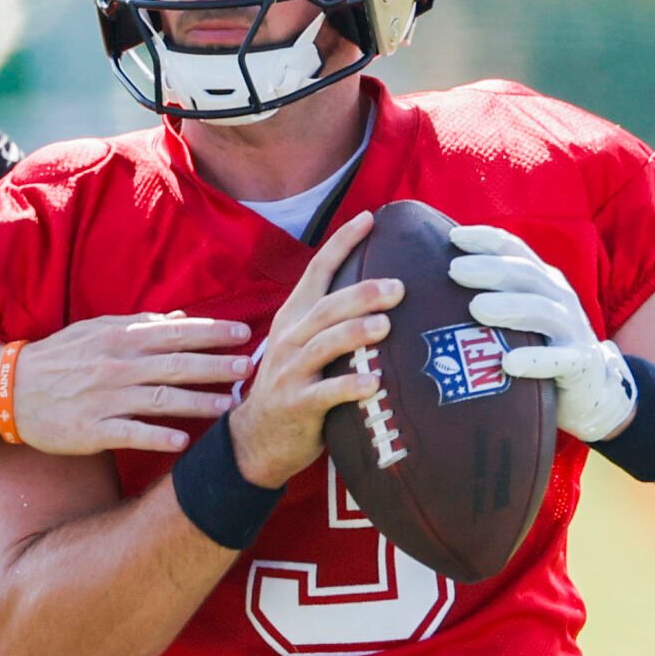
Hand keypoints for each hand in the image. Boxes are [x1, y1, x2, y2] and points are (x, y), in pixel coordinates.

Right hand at [11, 313, 253, 455]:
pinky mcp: (91, 429)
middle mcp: (116, 365)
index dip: (212, 333)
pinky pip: (130, 433)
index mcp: (120, 338)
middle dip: (215, 365)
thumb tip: (181, 318)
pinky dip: (156, 436)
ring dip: (196, 401)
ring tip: (228, 405)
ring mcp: (104, 398)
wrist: (10, 389)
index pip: (175, 332)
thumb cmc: (60, 358)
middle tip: (248, 368)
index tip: (244, 334)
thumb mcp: (97, 331)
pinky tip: (182, 441)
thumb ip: (140, 325)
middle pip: (175, 364)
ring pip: (159, 399)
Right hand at [230, 212, 404, 488]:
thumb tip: (380, 292)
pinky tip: (372, 382)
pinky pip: (324, 393)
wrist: (256, 437)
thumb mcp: (303, 344)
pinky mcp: (295, 404)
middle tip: (398, 286)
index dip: (341, 243)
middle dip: (361, 294)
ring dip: (355, 333)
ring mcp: (289, 371)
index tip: (369, 218)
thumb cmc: (293, 385)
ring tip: (385, 326)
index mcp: (293, 318)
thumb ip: (331, 320)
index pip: (317, 271)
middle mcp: (289, 339)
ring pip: (323, 345)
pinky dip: (348, 386)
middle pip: (325, 308)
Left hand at [448, 224, 636, 442]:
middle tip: (454, 270)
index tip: (453, 237)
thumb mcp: (521, 316)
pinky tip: (509, 364)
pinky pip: (559, 360)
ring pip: (542, 311)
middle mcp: (559, 298)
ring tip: (476, 308)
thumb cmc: (541, 347)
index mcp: (543, 281)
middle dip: (490, 268)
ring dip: (509, 307)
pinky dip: (535, 360)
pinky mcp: (581, 364)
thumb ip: (490, 296)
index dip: (487, 240)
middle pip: (525, 275)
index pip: (516, 250)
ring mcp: (573, 330)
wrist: (593, 391)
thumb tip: (436, 278)